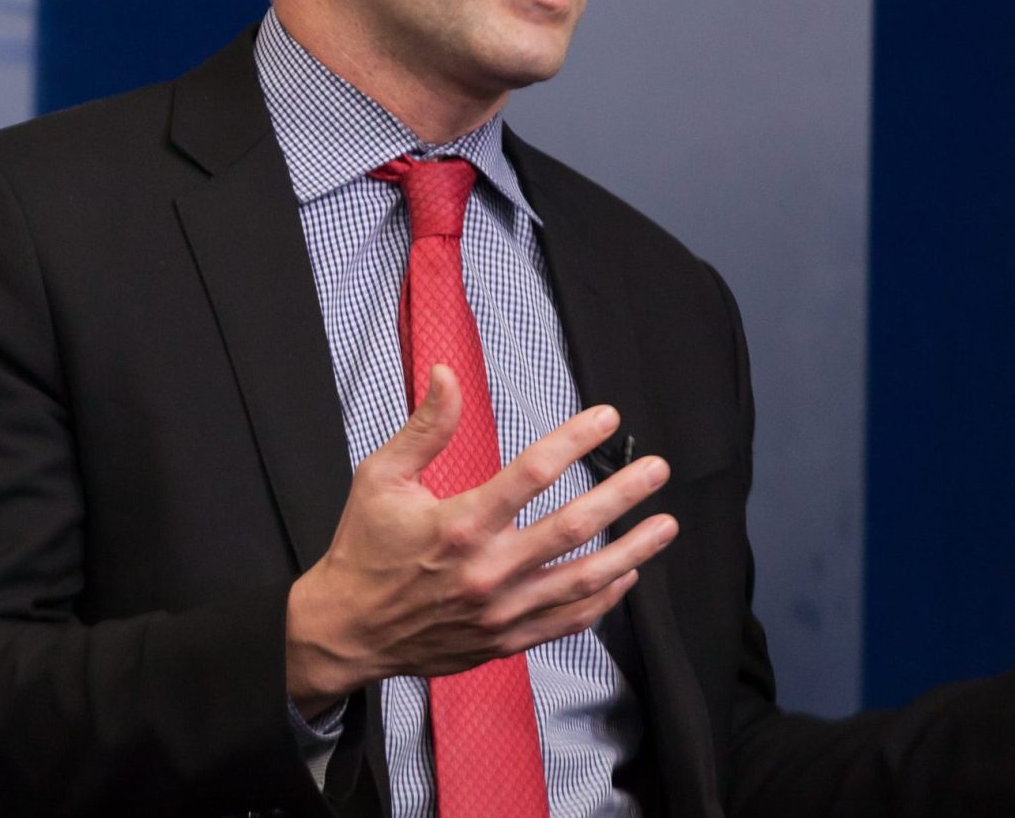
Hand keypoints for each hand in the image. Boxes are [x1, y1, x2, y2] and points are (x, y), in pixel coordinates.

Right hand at [283, 365, 679, 711]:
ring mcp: (502, 610)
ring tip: (665, 525)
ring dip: (632, 550)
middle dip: (623, 494)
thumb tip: (446, 375)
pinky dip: (604, 598)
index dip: (574, 440)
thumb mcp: (379, 477)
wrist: (348, 629)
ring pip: (584, 578)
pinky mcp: (507, 639)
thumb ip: (423, 427)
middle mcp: (488, 570)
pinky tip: (625, 575)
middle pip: (574, 527)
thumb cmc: (364, 548)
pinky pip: (569, 620)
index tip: (607, 418)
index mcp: (459, 524)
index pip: (532, 473)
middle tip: (657, 469)